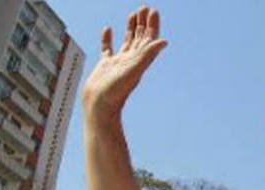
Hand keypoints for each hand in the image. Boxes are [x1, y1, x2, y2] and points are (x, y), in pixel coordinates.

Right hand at [81, 6, 166, 123]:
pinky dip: (108, 38)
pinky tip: (108, 29)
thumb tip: (165, 41)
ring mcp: (118, 62)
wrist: (99, 104)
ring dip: (131, 28)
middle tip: (146, 8)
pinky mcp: (105, 65)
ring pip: (127, 41)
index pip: (149, 39)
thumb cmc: (116, 90)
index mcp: (139, 60)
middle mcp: (131, 60)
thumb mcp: (134, 69)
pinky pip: (107, 48)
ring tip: (133, 14)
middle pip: (140, 38)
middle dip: (144, 23)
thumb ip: (148, 54)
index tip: (153, 10)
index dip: (152, 25)